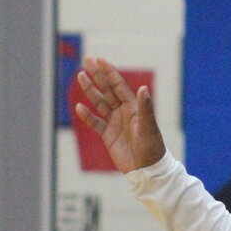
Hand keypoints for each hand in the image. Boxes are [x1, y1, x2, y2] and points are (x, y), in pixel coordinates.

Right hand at [74, 56, 166, 172]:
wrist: (146, 170)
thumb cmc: (152, 148)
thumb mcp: (148, 127)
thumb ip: (145, 108)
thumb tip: (143, 88)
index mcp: (134, 107)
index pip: (119, 85)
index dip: (109, 72)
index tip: (100, 59)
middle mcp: (123, 112)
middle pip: (107, 90)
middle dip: (97, 75)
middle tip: (87, 60)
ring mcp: (115, 123)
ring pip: (100, 103)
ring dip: (90, 90)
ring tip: (80, 76)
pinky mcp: (108, 136)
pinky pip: (95, 122)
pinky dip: (87, 115)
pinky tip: (79, 107)